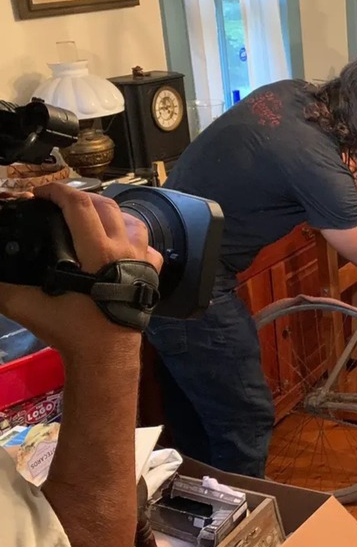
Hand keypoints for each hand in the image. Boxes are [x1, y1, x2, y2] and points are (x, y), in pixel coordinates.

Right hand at [0, 184, 162, 360]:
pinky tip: (119, 243)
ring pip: (131, 221)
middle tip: (58, 203)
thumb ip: (3, 285)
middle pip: (106, 206)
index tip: (40, 194)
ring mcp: (142, 259)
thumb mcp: (27, 306)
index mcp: (96, 250)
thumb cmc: (70, 329)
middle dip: (80, 197)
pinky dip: (132, 237)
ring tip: (89, 219)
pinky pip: (147, 245)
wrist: (105, 355)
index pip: (79, 205)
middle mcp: (123, 248)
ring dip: (109, 213)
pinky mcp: (151, 273)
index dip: (57, 192)